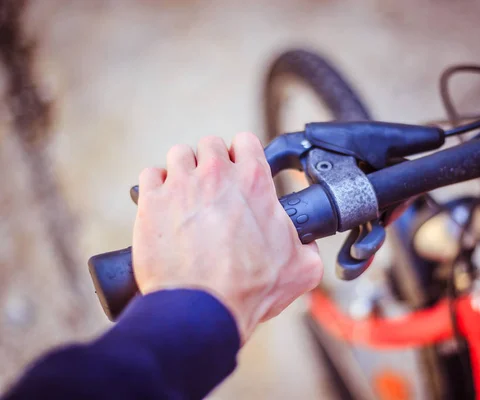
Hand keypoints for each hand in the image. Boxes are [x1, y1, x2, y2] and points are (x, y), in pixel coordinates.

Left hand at [132, 132, 322, 342]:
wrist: (203, 308)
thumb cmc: (248, 289)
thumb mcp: (301, 270)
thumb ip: (309, 248)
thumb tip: (308, 245)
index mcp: (253, 182)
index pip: (246, 142)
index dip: (243, 156)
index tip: (239, 172)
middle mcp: (216, 175)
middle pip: (210, 144)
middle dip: (212, 163)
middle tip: (213, 189)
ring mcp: (181, 184)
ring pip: (179, 154)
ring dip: (183, 170)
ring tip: (186, 195)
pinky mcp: (151, 201)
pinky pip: (149, 175)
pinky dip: (155, 187)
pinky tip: (163, 205)